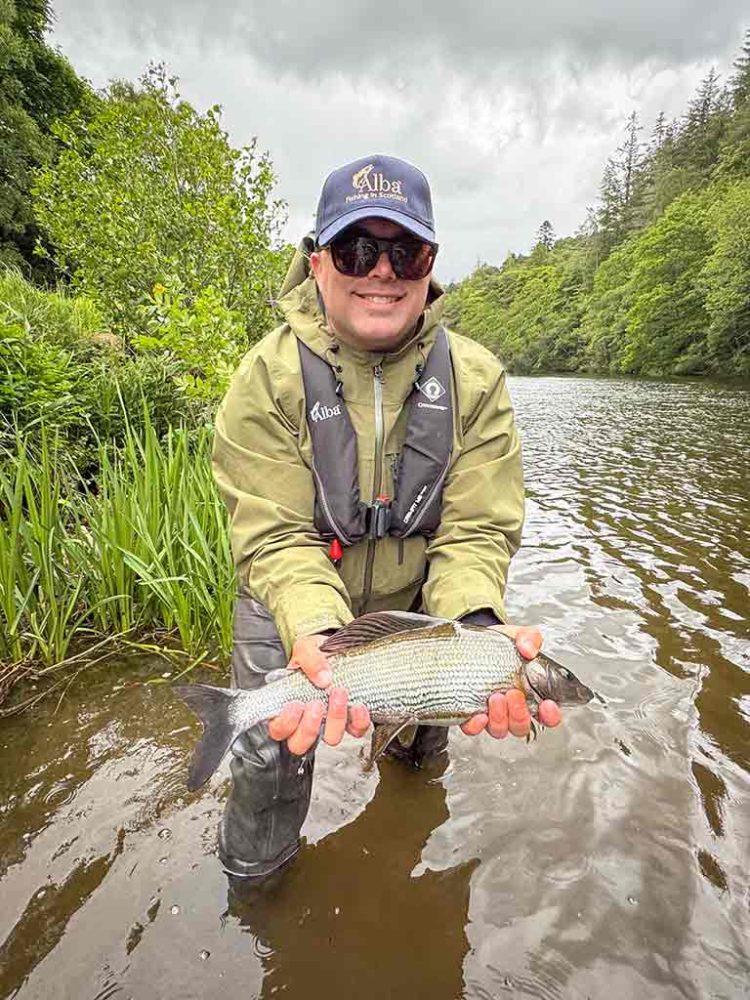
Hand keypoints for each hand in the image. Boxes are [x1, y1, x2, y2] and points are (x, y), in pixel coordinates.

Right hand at [267, 633, 370, 754]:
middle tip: (316, 704)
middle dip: (309, 727)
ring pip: (330, 739)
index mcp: (288, 707)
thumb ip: (309, 659)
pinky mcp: (350, 720)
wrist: (339, 649)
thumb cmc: (316, 653)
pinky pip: (356, 731)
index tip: (295, 705)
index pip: (278, 730)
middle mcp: (306, 720)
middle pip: (300, 744)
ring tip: (338, 693)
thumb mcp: (306, 648)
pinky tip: (357, 705)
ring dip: (335, 719)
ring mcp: (328, 722)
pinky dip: (358, 721)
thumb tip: (322, 678)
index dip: (285, 723)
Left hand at [460, 624, 561, 738]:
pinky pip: (473, 729)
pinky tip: (477, 715)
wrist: (472, 644)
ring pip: (500, 730)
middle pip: (522, 726)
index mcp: (530, 694)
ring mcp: (492, 714)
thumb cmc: (499, 645)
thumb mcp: (517, 635)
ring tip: (495, 696)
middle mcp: (512, 708)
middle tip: (514, 693)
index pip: (547, 715)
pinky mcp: (470, 713)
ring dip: (499, 718)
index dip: (550, 715)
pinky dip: (475, 726)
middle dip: (519, 713)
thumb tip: (528, 649)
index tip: (548, 705)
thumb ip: (529, 638)